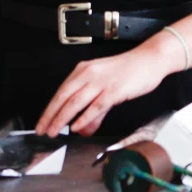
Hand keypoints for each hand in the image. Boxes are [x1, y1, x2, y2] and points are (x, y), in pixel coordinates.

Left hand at [36, 43, 179, 137]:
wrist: (149, 60)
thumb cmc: (129, 72)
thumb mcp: (107, 90)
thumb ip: (94, 113)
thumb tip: (82, 130)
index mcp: (83, 70)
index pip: (60, 92)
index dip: (49, 109)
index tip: (41, 123)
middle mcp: (89, 74)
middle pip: (63, 97)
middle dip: (51, 116)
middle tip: (42, 130)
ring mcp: (100, 81)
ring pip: (75, 102)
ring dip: (62, 118)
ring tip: (54, 131)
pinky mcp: (113, 90)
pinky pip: (95, 105)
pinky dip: (84, 117)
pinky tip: (76, 127)